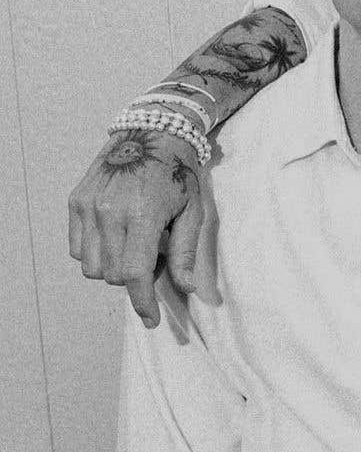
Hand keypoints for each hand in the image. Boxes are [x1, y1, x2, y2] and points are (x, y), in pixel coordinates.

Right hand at [67, 129, 219, 327]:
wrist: (152, 132)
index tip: (151, 319)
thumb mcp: (194, 211)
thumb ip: (186, 252)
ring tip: (134, 250)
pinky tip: (115, 239)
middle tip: (154, 264)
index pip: (133, 274)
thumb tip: (185, 289)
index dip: (142, 302)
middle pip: (111, 275)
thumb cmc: (179, 173)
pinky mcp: (75, 201)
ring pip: (89, 266)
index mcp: (142, 216)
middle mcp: (109, 212)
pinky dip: (93, 254)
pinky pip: (76, 248)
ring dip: (111, 269)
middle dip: (133, 281)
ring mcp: (88, 206)